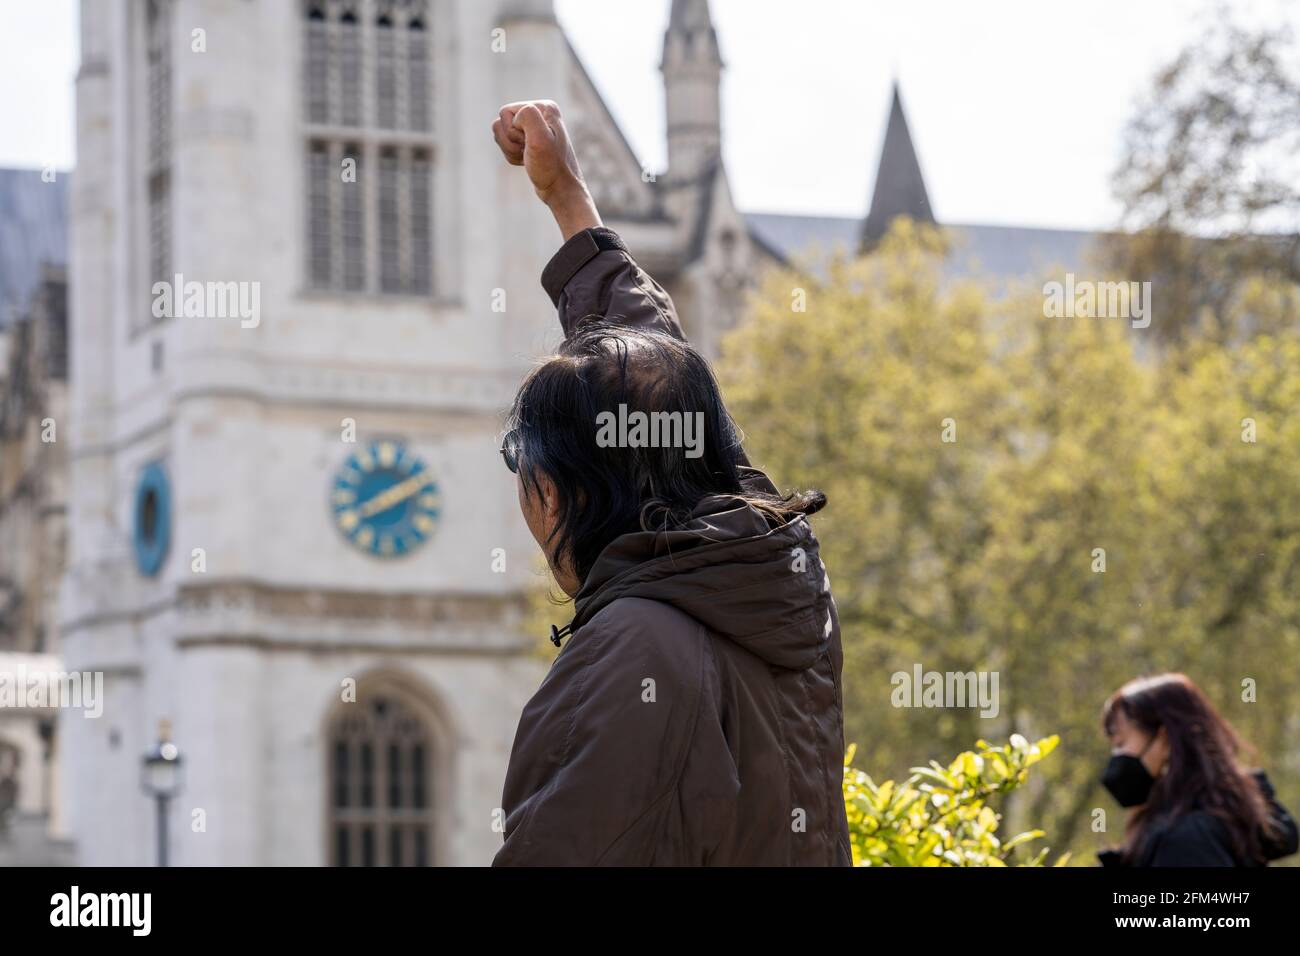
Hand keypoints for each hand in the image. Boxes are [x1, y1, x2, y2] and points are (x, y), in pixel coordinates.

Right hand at [492, 100, 600, 238]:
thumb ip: (528, 116)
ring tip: (527, 157)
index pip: (506, 112)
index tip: (530, 144)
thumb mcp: (540, 139)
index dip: (513, 132)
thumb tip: (518, 113)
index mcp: (545, 107)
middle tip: (528, 152)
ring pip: (502, 134)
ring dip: (510, 150)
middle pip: (501, 122)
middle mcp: (540, 113)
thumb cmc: (551, 167)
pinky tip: (526, 161)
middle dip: (510, 142)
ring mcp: (534, 127)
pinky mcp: (529, 140)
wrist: (561, 190)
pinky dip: (513, 156)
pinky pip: (507, 144)